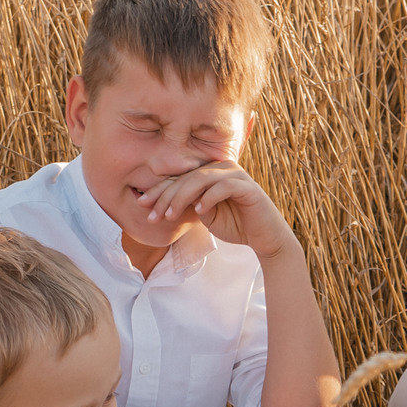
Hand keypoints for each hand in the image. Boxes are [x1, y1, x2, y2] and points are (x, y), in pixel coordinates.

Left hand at [136, 162, 298, 260]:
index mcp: (211, 173)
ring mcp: (236, 175)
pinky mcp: (247, 187)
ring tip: (170, 215)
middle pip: (187, 177)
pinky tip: (199, 211)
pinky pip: (223, 187)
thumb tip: (163, 202)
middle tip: (153, 215)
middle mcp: (223, 168)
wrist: (264, 238)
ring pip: (201, 179)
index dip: (160, 190)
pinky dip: (208, 198)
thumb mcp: (205, 215)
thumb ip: (189, 204)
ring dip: (181, 197)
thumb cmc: (235, 225)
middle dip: (166, 196)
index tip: (142, 204)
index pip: (181, 178)